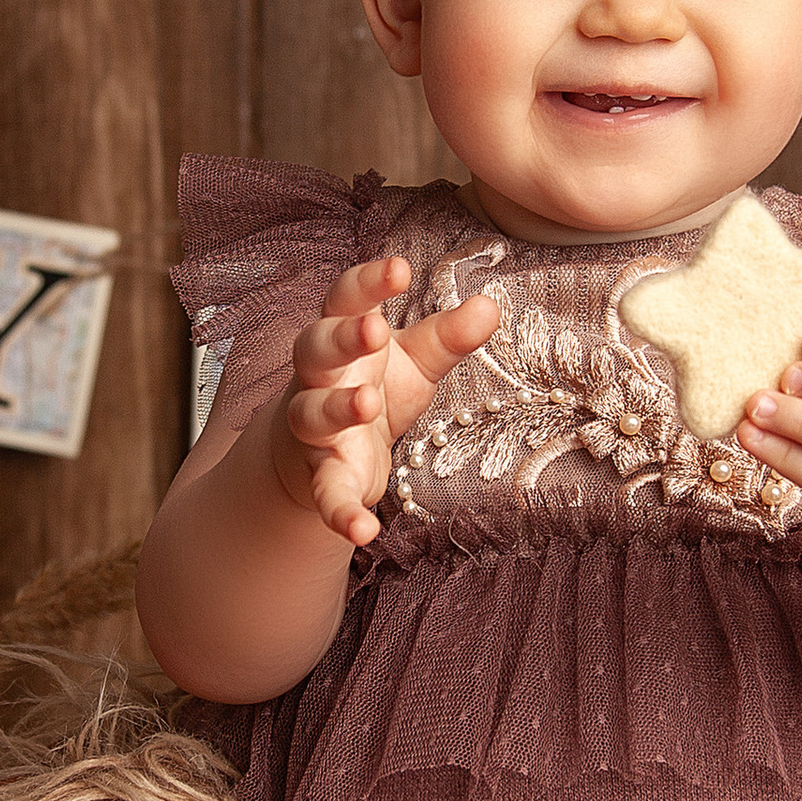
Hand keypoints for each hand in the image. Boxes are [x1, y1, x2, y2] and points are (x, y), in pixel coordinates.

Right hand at [274, 255, 498, 547]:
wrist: (316, 453)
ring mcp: (312, 428)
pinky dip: (340, 513)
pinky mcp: (319, 476)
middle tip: (375, 329)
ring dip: (336, 409)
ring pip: (311, 414)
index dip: (368, 283)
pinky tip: (364, 533)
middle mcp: (317, 377)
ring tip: (367, 402)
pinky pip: (325, 493)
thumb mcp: (414, 362)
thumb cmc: (369, 388)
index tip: (400, 268)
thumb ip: (448, 337)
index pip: (345, 298)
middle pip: (316, 348)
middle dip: (342, 337)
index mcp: (341, 337)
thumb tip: (490, 305)